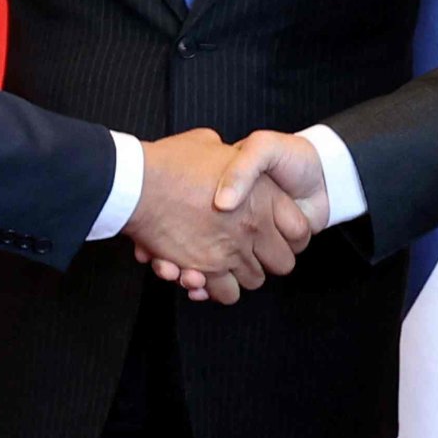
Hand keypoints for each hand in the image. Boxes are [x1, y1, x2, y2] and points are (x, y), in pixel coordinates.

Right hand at [128, 129, 308, 303]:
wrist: (138, 185)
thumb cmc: (171, 163)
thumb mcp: (208, 144)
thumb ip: (226, 155)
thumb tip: (226, 153)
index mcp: (264, 196)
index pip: (300, 230)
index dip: (290, 235)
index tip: (277, 235)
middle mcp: (254, 227)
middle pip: (282, 262)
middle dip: (267, 260)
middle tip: (250, 251)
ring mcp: (232, 251)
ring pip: (254, 281)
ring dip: (241, 275)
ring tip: (226, 264)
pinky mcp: (206, 269)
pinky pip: (226, 293)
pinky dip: (217, 289)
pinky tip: (207, 276)